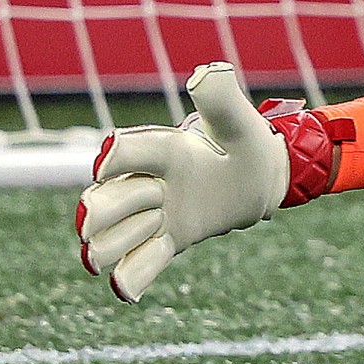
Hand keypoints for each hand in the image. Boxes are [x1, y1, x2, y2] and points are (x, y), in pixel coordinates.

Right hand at [75, 62, 327, 301]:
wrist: (261, 179)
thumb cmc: (248, 145)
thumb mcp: (241, 123)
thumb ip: (223, 101)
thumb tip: (209, 72)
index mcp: (162, 150)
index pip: (123, 153)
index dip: (114, 158)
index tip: (108, 162)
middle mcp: (147, 183)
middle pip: (102, 201)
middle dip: (118, 207)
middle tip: (157, 202)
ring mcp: (153, 216)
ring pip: (110, 239)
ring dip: (124, 241)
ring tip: (158, 229)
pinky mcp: (166, 242)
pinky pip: (138, 265)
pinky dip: (130, 277)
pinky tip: (126, 291)